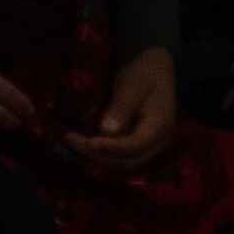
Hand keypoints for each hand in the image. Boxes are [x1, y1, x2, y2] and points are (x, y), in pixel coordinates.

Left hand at [69, 47, 180, 169]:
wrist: (157, 71)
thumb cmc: (145, 74)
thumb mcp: (132, 85)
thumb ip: (121, 107)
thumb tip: (106, 131)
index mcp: (160, 126)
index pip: (135, 146)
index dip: (110, 147)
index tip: (88, 142)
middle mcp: (158, 142)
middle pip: (128, 161)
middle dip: (99, 155)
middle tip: (73, 141)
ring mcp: (149, 146)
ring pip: (122, 162)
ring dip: (97, 155)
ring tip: (74, 141)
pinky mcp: (139, 145)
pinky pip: (119, 155)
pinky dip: (101, 151)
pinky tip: (84, 140)